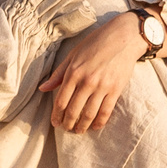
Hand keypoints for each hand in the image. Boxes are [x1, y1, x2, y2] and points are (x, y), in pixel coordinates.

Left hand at [40, 12, 142, 131]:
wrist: (123, 37)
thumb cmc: (96, 43)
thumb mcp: (73, 54)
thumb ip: (58, 74)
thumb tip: (42, 89)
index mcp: (73, 72)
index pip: (61, 101)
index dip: (56, 115)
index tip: (55, 123)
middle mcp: (86, 81)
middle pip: (73, 111)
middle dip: (68, 123)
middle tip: (66, 129)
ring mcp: (102, 87)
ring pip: (89, 114)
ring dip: (82, 126)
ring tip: (78, 130)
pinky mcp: (116, 90)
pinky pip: (106, 112)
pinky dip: (99, 122)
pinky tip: (95, 127)